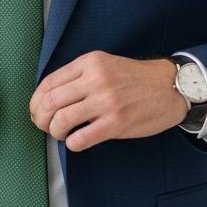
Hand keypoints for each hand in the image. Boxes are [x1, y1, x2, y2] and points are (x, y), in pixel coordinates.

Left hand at [28, 51, 187, 151]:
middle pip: (50, 103)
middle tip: (45, 125)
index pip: (48, 83)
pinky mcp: (116, 123)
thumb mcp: (105, 65)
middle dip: (40, 119)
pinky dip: (72, 143)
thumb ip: (79, 76)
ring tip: (62, 133)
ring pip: (61, 121)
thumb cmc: (135, 79)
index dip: (36, 101)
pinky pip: (80, 138)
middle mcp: (96, 80)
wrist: (170, 87)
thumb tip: (49, 98)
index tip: (36, 111)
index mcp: (90, 63)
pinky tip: (77, 140)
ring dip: (55, 131)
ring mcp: (106, 102)